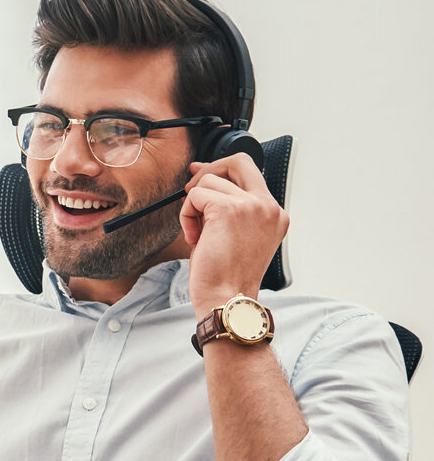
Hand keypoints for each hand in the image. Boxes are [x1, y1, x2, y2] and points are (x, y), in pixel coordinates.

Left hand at [178, 154, 288, 313]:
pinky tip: (195, 238)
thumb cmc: (226, 275)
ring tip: (199, 234)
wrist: (226, 298)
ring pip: (208, 182)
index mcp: (274, 214)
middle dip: (209, 171)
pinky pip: (195, 195)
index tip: (200, 177)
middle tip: (192, 194)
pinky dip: (186, 215)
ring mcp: (252, 206)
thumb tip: (200, 172)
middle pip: (238, 161)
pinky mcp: (229, 209)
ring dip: (193, 206)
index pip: (250, 173)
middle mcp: (268, 207)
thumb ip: (227, 205)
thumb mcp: (235, 234)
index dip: (221, 170)